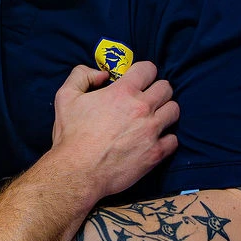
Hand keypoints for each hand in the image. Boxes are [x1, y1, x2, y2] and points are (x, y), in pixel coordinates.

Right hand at [47, 62, 179, 202]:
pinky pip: (174, 139)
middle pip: (166, 88)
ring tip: (154, 118)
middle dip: (157, 90)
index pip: (149, 69)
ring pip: (174, 110)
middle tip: (147, 99)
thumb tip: (102, 74)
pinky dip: (166, 139)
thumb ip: (81, 75)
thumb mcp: (66, 96)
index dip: (144, 72)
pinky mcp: (156, 153)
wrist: (77, 172)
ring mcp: (151, 131)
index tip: (139, 80)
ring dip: (165, 112)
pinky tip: (154, 140)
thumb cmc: (71, 135)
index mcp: (123, 92)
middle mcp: (142, 108)